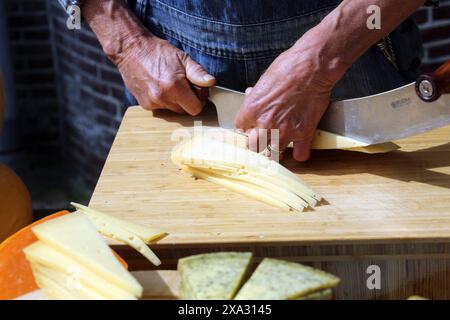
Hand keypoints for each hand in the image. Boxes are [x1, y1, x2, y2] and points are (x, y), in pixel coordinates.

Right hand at [114, 36, 215, 114]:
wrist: (131, 50)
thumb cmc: (158, 52)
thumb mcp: (182, 58)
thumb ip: (198, 73)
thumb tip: (211, 82)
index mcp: (174, 87)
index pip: (195, 108)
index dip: (199, 99)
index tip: (196, 89)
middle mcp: (162, 98)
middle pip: (185, 111)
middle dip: (188, 100)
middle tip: (184, 84)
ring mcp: (152, 103)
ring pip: (173, 110)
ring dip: (176, 100)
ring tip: (171, 84)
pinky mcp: (144, 105)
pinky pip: (162, 108)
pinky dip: (164, 100)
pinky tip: (160, 86)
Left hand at [235, 44, 335, 161]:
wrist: (312, 67)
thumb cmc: (288, 68)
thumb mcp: (263, 80)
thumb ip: (256, 96)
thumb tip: (252, 97)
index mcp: (251, 110)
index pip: (240, 129)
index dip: (248, 128)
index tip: (253, 127)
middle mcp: (265, 124)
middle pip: (253, 147)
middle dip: (257, 143)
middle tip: (264, 139)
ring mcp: (284, 131)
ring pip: (273, 155)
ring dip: (275, 150)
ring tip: (279, 144)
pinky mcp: (303, 134)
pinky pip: (299, 155)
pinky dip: (299, 153)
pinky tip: (299, 147)